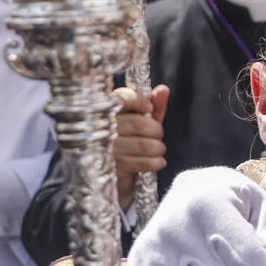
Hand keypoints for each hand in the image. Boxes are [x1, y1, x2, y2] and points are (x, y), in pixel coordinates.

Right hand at [115, 85, 168, 210]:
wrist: (119, 176)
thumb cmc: (132, 142)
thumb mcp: (145, 122)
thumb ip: (154, 106)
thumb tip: (163, 89)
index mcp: (106, 111)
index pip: (121, 98)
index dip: (139, 101)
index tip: (149, 109)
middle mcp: (101, 129)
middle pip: (138, 124)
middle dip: (156, 130)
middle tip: (158, 135)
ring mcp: (104, 149)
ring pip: (142, 144)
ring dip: (158, 147)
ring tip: (159, 149)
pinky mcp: (110, 168)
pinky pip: (140, 162)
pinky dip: (155, 162)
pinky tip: (158, 162)